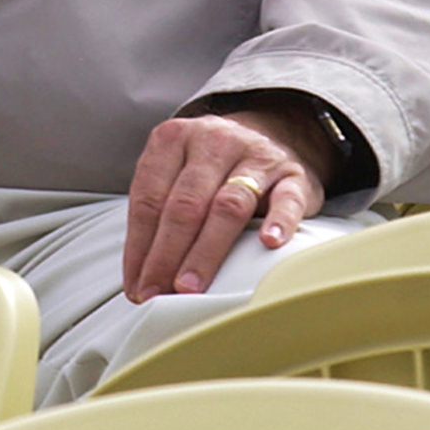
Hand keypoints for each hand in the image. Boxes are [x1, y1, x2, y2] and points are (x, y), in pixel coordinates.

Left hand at [122, 103, 334, 305]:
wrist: (275, 136)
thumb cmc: (215, 167)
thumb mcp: (178, 172)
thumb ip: (158, 211)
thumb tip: (140, 275)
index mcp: (173, 139)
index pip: (148, 198)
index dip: (139, 246)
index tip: (135, 286)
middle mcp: (213, 142)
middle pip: (185, 204)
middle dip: (166, 254)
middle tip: (156, 293)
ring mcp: (256, 156)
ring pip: (228, 205)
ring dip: (206, 251)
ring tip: (190, 286)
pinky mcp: (293, 175)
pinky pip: (287, 199)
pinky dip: (279, 222)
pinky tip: (268, 243)